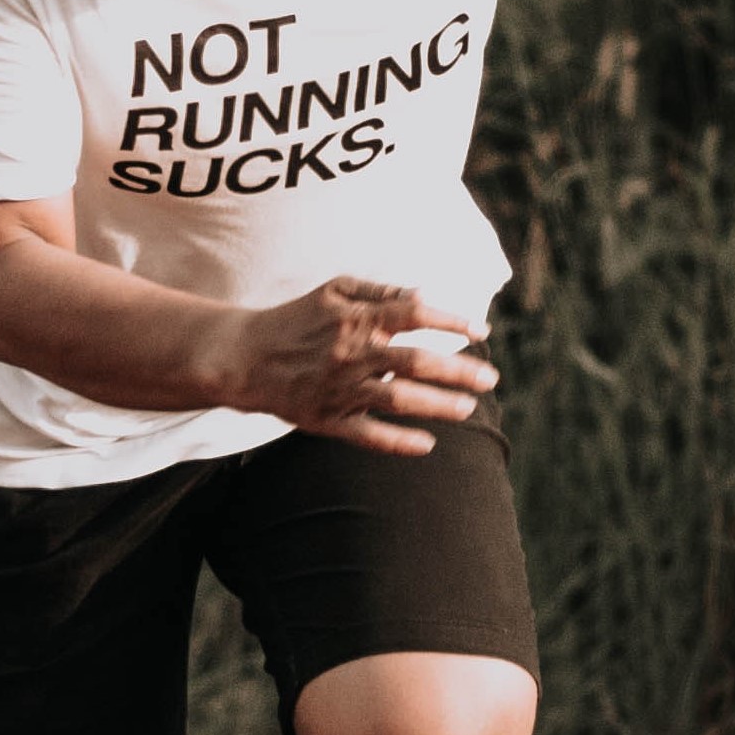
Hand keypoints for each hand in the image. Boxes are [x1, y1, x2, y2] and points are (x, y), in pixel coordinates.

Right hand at [216, 277, 493, 455]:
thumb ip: (381, 291)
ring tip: (468, 409)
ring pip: (399, 399)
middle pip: (417, 362)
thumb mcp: (335, 290)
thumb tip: (425, 297)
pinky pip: (368, 435)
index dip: (453, 321)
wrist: (244, 356)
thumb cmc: (297, 318)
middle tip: (490, 378)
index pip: (415, 314)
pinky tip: (426, 444)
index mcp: (357, 318)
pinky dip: (399, 442)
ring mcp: (341, 389)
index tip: (480, 332)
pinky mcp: (327, 419)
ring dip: (439, 406)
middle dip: (459, 372)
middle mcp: (353, 354)